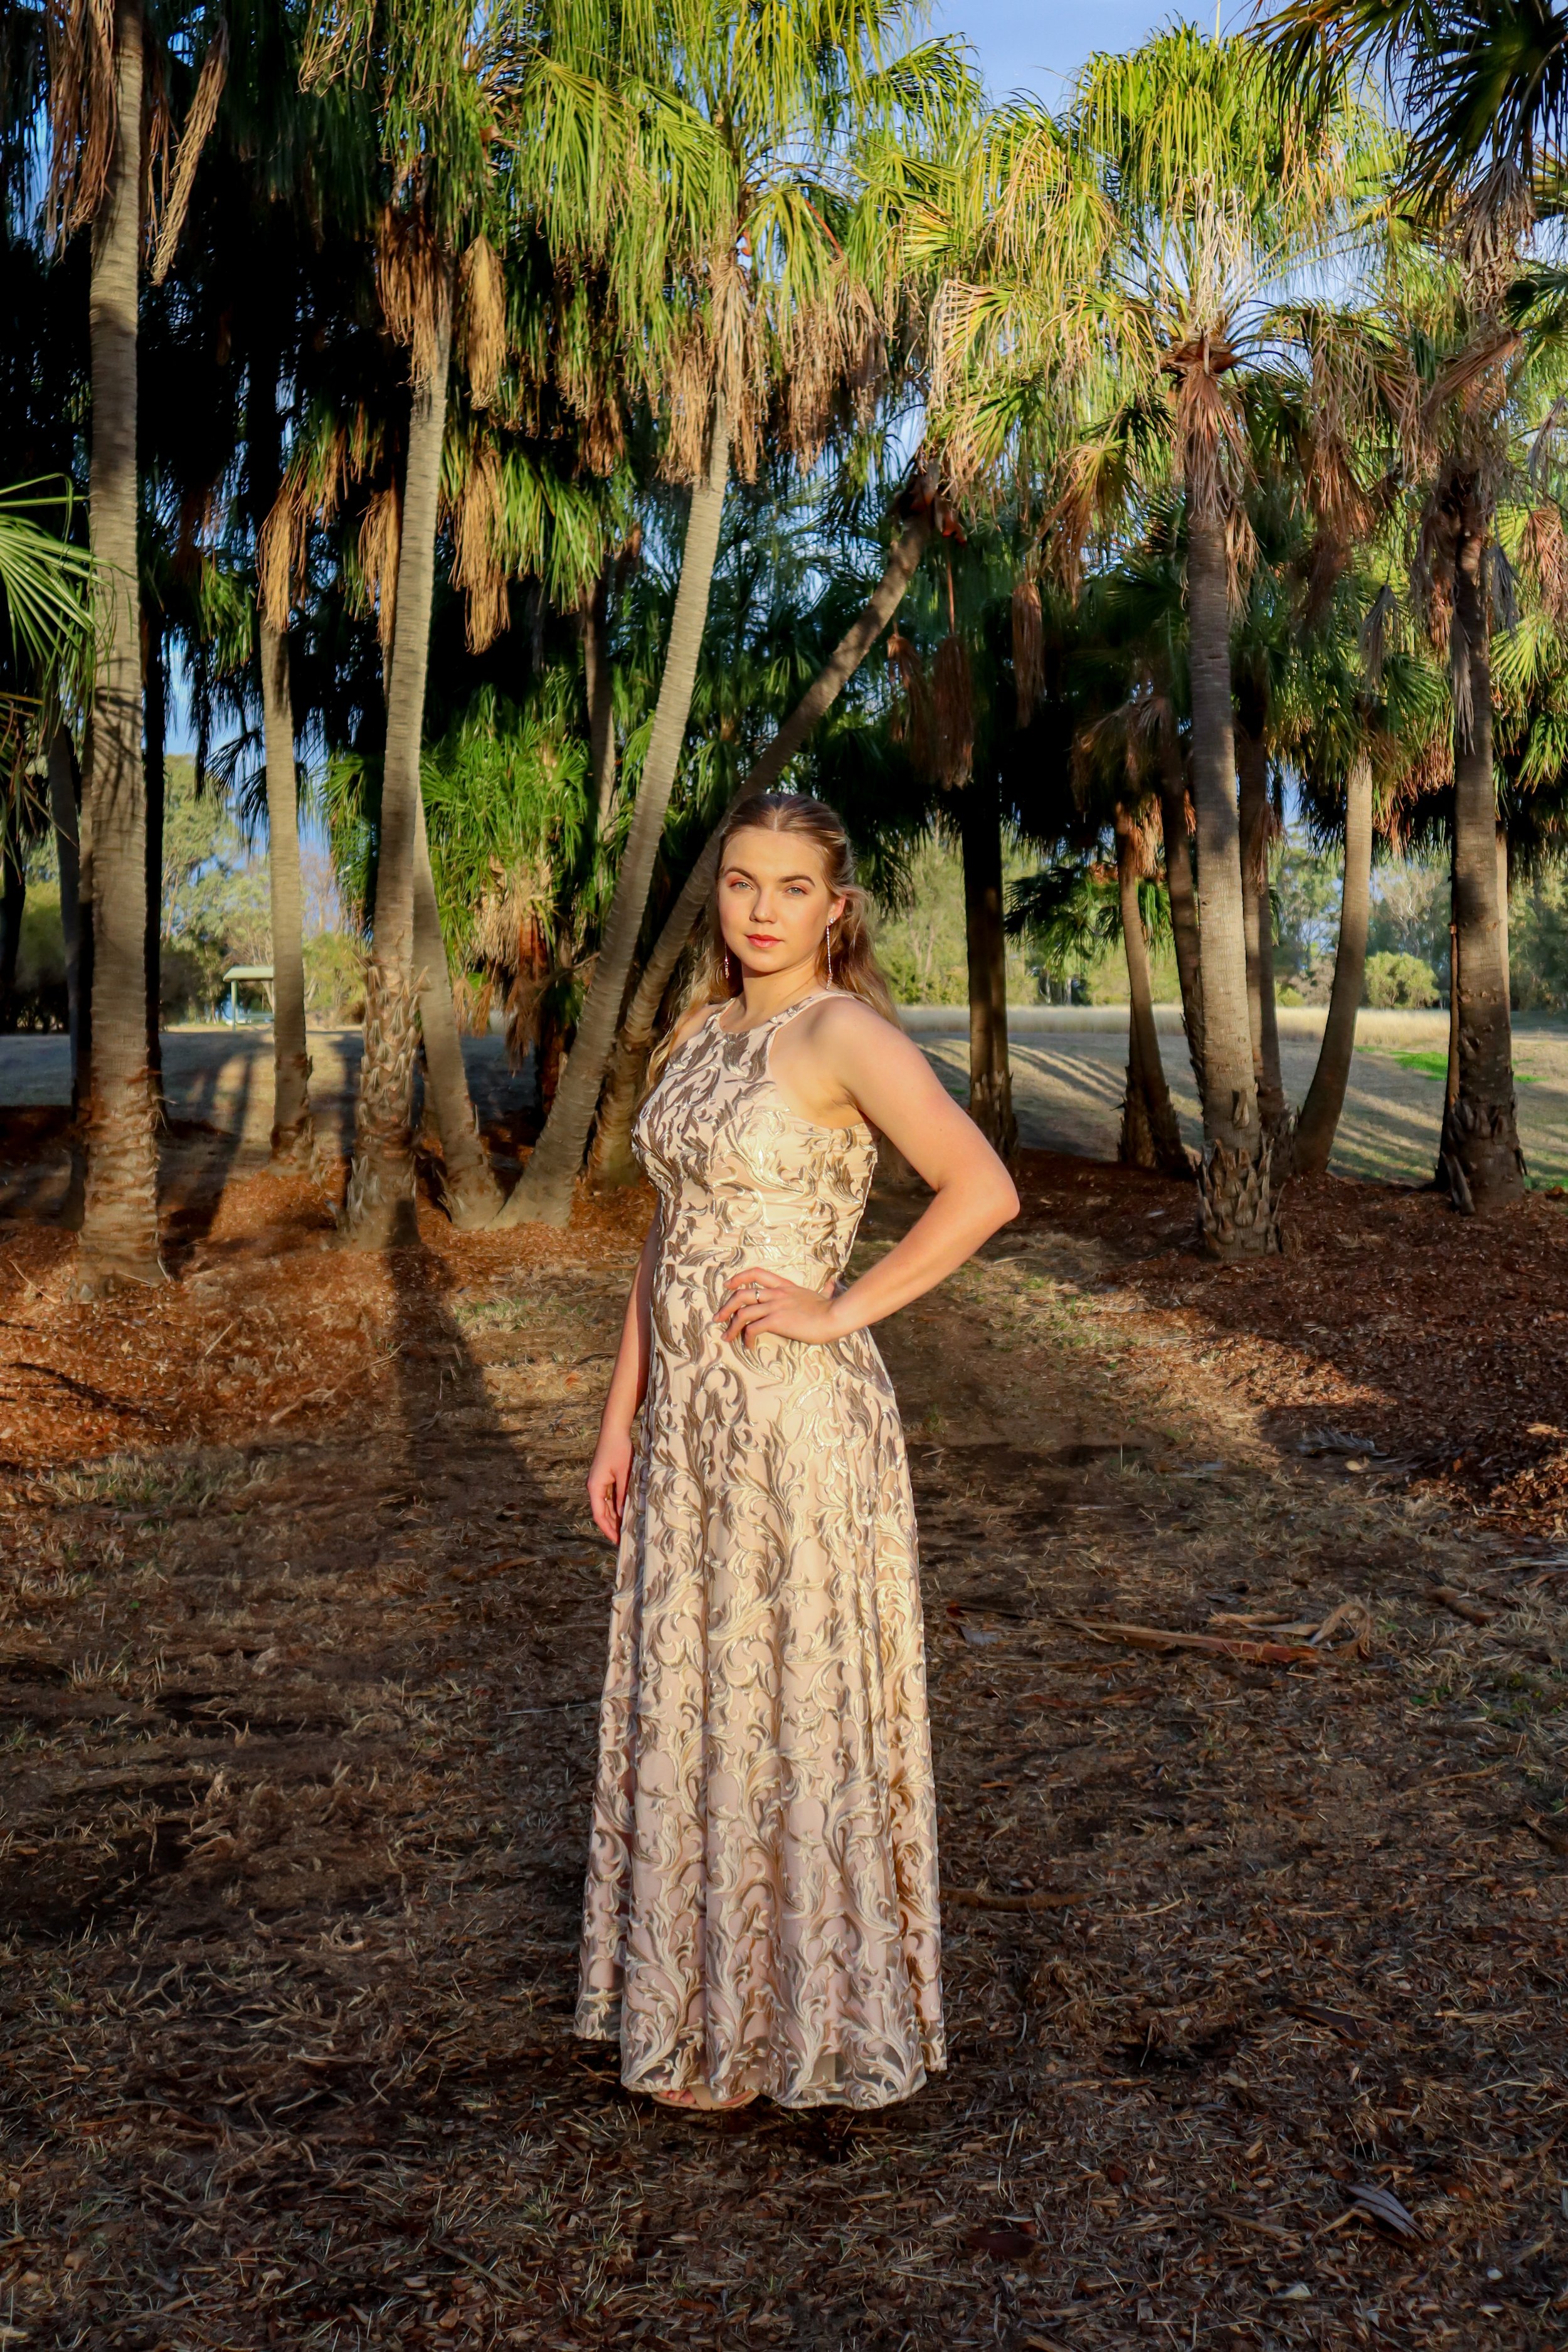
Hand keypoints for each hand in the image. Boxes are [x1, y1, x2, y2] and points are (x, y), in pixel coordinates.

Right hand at [587, 1422, 633, 1544]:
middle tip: (625, 1540)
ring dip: (614, 1518)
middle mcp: (594, 1487)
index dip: (608, 1529)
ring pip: (605, 1506)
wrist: (614, 1430)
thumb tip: (623, 1514)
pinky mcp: (604, 1478)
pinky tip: (625, 1513)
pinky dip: (615, 1507)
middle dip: (611, 1526)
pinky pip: (608, 1498)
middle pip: (601, 1512)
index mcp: (595, 1487)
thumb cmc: (619, 1450)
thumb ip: (623, 1494)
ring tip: (626, 1530)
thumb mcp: (624, 1473)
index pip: (599, 1515)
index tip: (617, 1541)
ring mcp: (598, 1483)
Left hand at [716, 1266, 844, 1347]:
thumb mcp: (822, 1295)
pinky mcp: (776, 1321)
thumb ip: (824, 1289)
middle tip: (719, 1318)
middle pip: (742, 1294)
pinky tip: (749, 1345)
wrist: (834, 1316)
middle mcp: (776, 1294)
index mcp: (784, 1286)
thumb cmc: (830, 1309)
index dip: (739, 1277)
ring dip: (731, 1326)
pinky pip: (753, 1329)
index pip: (756, 1273)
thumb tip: (831, 1283)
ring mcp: (775, 1306)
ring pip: (743, 1312)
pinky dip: (746, 1338)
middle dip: (726, 1306)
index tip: (729, 1285)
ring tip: (726, 1337)